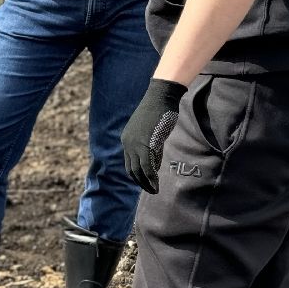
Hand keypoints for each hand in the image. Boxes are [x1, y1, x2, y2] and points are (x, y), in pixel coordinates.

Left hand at [121, 79, 186, 193]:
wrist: (161, 97)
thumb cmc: (159, 110)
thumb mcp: (151, 130)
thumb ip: (150, 144)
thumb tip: (154, 161)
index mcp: (127, 139)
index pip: (129, 162)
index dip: (138, 173)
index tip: (146, 180)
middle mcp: (127, 143)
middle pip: (132, 169)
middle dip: (140, 182)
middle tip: (150, 190)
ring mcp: (136, 144)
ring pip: (139, 170)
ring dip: (146, 183)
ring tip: (154, 190)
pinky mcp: (146, 144)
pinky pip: (147, 166)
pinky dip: (152, 177)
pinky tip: (156, 184)